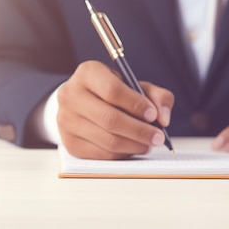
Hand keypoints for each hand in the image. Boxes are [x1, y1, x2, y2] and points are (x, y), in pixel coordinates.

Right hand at [57, 60, 173, 159]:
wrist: (79, 102)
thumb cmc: (109, 91)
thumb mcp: (133, 84)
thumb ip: (155, 95)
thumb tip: (162, 118)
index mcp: (88, 73)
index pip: (112, 91)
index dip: (136, 105)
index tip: (153, 115)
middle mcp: (71, 95)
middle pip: (110, 119)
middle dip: (140, 131)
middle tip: (157, 137)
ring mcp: (66, 120)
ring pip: (108, 140)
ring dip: (134, 145)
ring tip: (148, 143)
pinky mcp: (69, 142)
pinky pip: (102, 154)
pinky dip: (122, 154)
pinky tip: (131, 147)